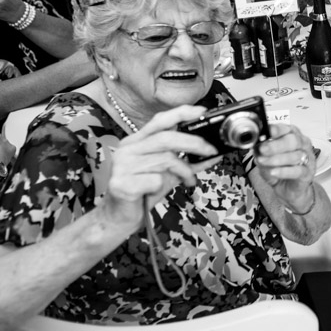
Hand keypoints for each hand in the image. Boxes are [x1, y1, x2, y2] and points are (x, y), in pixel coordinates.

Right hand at [102, 106, 220, 230]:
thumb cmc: (143, 194)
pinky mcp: (121, 183)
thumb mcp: (168, 175)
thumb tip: (212, 154)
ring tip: (188, 180)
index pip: (159, 121)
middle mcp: (127, 150)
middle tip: (211, 150)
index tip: (202, 112)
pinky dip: (163, 186)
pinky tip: (156, 193)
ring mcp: (122, 166)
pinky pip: (155, 180)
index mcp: (136, 142)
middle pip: (166, 138)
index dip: (181, 113)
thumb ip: (187, 163)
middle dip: (194, 142)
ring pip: (165, 159)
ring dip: (184, 171)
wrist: (118, 219)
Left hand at [252, 122, 315, 208]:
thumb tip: (255, 145)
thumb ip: (261, 152)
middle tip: (263, 149)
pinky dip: (284, 171)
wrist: (289, 190)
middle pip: (293, 140)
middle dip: (276, 145)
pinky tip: (274, 172)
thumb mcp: (266, 159)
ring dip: (276, 159)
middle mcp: (302, 146)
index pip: (287, 129)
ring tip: (263, 162)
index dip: (277, 129)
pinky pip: (297, 171)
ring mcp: (307, 159)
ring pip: (295, 155)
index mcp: (293, 136)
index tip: (267, 131)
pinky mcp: (307, 173)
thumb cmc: (280, 171)